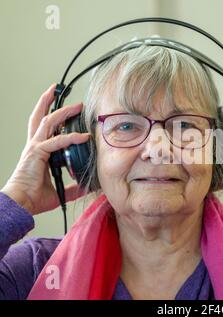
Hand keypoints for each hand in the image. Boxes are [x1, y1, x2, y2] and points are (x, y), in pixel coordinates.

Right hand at [1, 84, 90, 214]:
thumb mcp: (60, 191)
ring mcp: (35, 148)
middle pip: (41, 117)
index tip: (65, 111)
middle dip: (48, 102)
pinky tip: (84, 136)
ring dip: (62, 111)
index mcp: (38, 152)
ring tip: (76, 105)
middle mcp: (35, 146)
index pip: (45, 129)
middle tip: (58, 89)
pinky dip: (71, 138)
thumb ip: (73, 187)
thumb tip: (86, 187)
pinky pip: (56, 141)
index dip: (54, 117)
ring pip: (48, 122)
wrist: (21, 204)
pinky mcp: (37, 153)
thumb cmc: (34, 197)